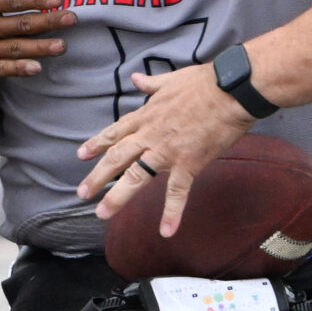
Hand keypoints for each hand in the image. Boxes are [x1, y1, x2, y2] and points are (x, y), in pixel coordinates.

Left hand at [76, 62, 251, 234]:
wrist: (230, 90)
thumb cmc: (203, 82)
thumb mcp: (170, 79)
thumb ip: (151, 84)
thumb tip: (137, 78)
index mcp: (146, 116)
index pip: (115, 132)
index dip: (97, 144)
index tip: (81, 155)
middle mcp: (150, 136)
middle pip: (117, 158)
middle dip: (97, 176)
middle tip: (82, 193)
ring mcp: (167, 152)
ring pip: (136, 177)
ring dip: (117, 197)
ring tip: (102, 213)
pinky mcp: (188, 164)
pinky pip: (177, 193)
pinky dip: (172, 213)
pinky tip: (166, 231)